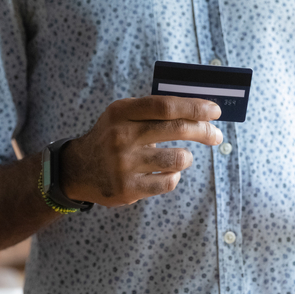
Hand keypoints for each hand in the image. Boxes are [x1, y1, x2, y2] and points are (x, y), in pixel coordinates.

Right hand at [62, 95, 223, 206]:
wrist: (78, 169)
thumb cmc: (113, 137)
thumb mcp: (123, 115)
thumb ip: (154, 110)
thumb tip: (201, 111)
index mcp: (121, 112)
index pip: (165, 105)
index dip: (194, 107)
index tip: (215, 111)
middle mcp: (121, 136)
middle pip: (177, 129)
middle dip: (204, 131)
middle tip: (216, 136)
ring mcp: (123, 164)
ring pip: (178, 159)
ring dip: (186, 158)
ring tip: (180, 158)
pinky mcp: (127, 189)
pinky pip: (169, 182)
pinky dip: (173, 177)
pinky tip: (164, 174)